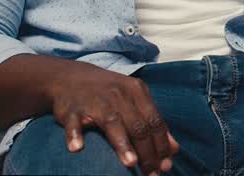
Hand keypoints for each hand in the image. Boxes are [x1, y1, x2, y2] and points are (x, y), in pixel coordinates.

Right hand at [45, 60, 177, 175]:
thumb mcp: (134, 100)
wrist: (70, 77)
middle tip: (152, 174)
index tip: (167, 165)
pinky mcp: (71, 109)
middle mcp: (118, 95)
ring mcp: (95, 101)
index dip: (162, 144)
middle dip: (148, 152)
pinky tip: (77, 148)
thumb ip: (153, 122)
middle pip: (138, 126)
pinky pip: (73, 123)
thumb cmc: (108, 93)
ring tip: (131, 163)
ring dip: (122, 144)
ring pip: (112, 123)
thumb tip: (174, 149)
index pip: (155, 121)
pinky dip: (75, 134)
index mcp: (137, 91)